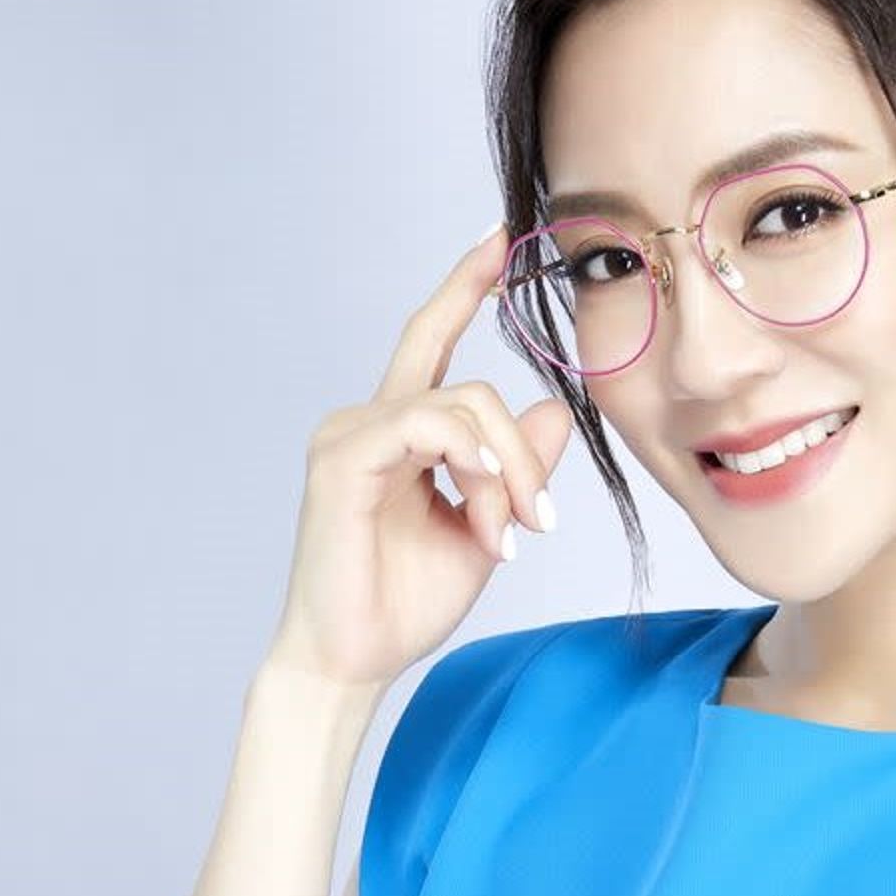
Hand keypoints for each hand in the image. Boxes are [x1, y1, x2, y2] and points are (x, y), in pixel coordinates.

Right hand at [264, 224, 571, 688]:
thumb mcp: (488, 524)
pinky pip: (430, 426)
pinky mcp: (341, 458)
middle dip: (524, 442)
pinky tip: (487, 505)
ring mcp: (350, 434)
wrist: (353, 661)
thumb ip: (519, 466)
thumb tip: (554, 408)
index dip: (464, 284)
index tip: (500, 235)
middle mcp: (369, 420)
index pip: (434, 337)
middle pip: (469, 382)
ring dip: (507, 472)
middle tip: (546, 516)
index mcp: (399, 430)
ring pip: (464, 405)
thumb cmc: (406, 599)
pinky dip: (475, 462)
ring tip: (511, 534)